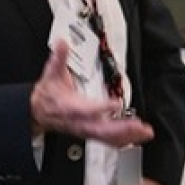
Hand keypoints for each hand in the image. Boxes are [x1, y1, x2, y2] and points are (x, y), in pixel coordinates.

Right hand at [31, 40, 153, 146]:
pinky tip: (136, 138)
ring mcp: (85, 130)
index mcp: (70, 107)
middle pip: (102, 129)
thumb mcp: (52, 73)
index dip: (101, 108)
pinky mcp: (90, 133)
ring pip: (107, 137)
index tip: (115, 104)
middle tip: (138, 125)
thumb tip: (62, 43)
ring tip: (144, 132)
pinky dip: (123, 140)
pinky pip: (108, 140)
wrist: (39, 111)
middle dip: (121, 128)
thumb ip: (59, 58)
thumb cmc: (48, 95)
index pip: (86, 109)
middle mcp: (80, 122)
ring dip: (127, 136)